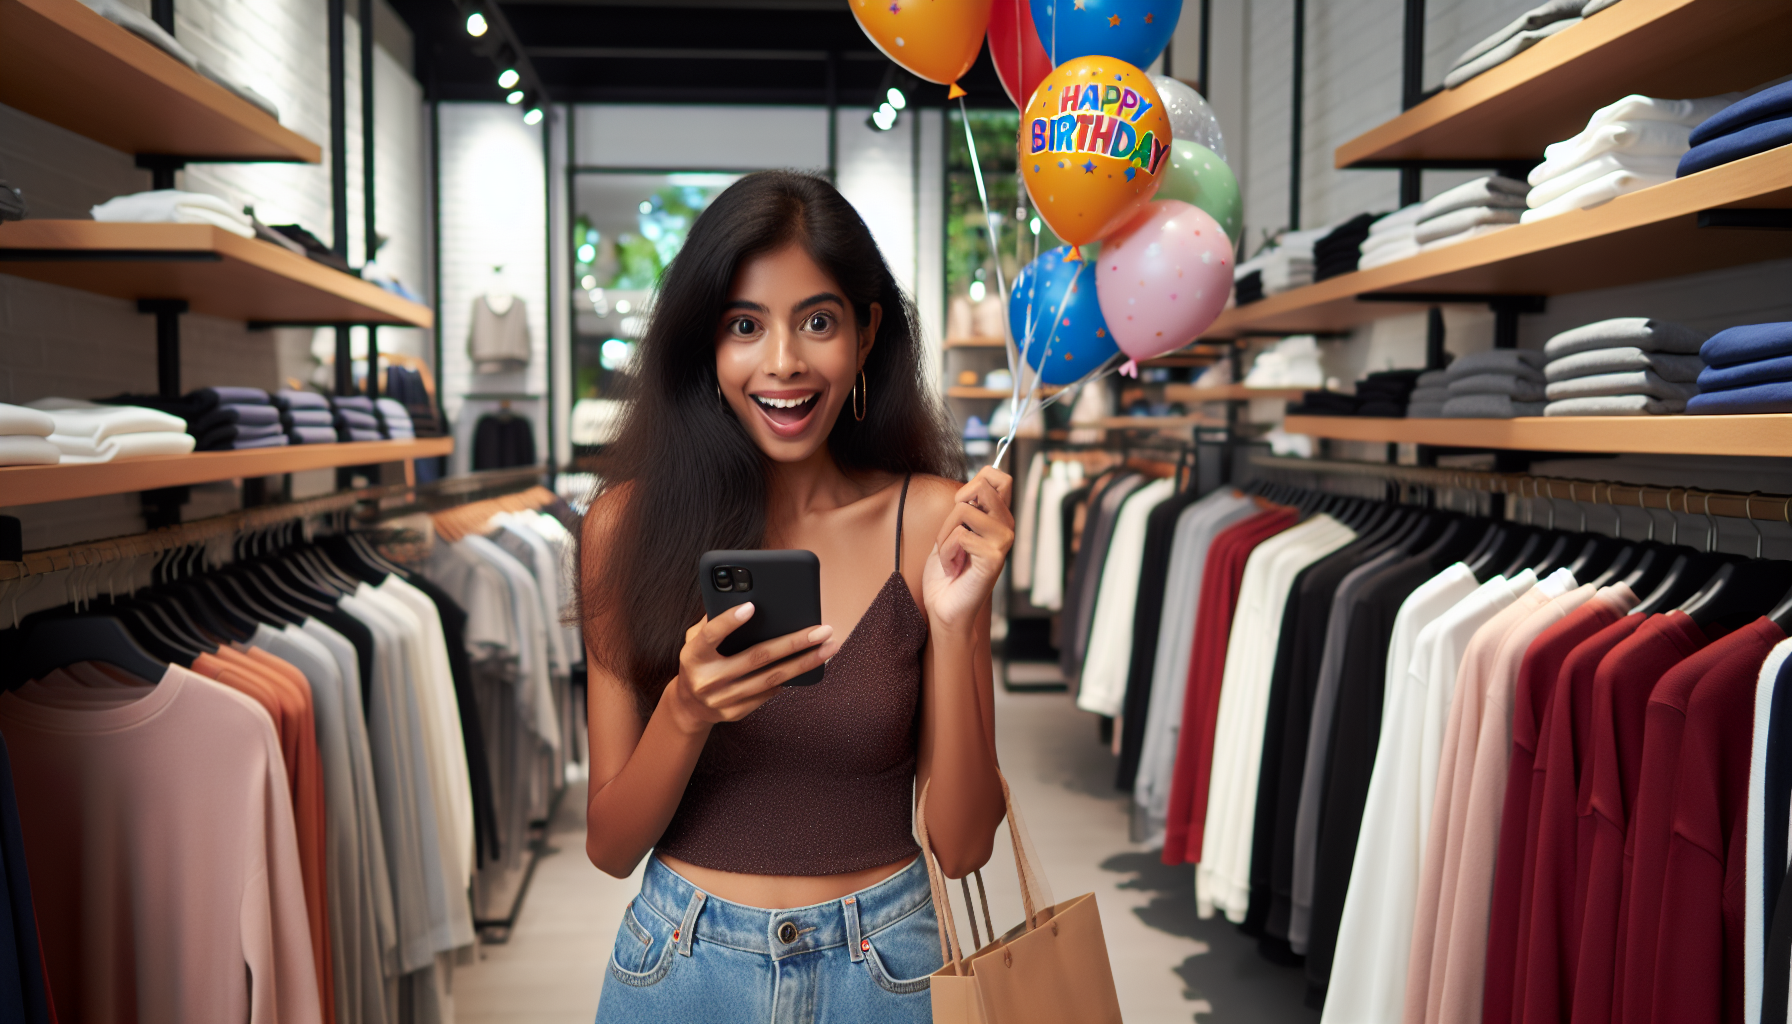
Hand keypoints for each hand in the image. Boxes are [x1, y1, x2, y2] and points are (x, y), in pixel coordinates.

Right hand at [664, 604, 840, 733]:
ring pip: (771, 678)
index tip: (752, 606)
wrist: (689, 706)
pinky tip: (810, 664)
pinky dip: (791, 677)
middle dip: (794, 642)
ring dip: (804, 662)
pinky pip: (770, 693)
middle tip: (822, 630)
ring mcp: (723, 699)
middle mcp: (708, 679)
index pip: (711, 635)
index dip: (729, 621)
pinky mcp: (737, 712)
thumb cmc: (699, 661)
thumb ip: (712, 621)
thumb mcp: (695, 639)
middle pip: (756, 657)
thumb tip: (742, 598)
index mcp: (694, 655)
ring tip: (828, 647)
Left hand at [923, 466, 1014, 631]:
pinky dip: (946, 553)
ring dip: (945, 535)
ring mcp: (1003, 542)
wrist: (945, 608)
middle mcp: (1006, 527)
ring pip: (964, 511)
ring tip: (951, 556)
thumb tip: (974, 483)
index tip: (962, 506)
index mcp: (997, 518)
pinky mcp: (995, 557)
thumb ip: (965, 508)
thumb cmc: (947, 572)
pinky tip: (954, 568)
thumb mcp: (952, 531)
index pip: (999, 477)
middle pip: (982, 487)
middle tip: (953, 535)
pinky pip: (960, 536)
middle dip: (954, 509)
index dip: (975, 481)